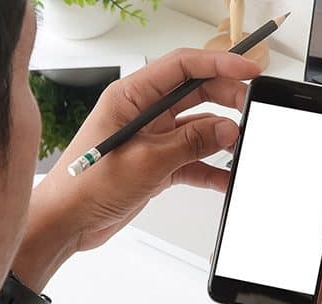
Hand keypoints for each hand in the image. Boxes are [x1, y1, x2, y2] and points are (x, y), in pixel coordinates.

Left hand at [34, 48, 261, 251]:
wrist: (69, 221)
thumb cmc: (88, 185)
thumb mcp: (147, 160)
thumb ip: (191, 142)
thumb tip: (227, 128)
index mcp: (132, 97)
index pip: (182, 67)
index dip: (219, 63)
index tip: (249, 70)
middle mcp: (144, 112)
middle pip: (196, 93)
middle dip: (227, 99)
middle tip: (253, 110)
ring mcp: (154, 137)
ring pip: (200, 127)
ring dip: (222, 138)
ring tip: (242, 149)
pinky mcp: (160, 162)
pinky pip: (196, 159)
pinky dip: (213, 169)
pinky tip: (227, 179)